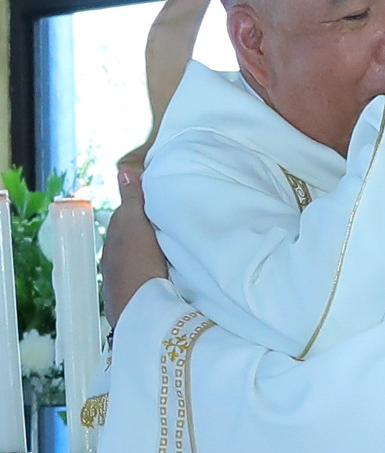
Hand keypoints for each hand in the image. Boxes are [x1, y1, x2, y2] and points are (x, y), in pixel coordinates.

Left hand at [101, 168, 168, 325]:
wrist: (140, 308)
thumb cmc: (137, 262)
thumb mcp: (136, 224)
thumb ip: (133, 199)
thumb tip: (124, 168)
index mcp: (116, 234)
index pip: (129, 209)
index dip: (145, 200)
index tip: (165, 193)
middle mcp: (116, 252)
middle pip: (135, 230)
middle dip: (149, 221)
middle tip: (175, 213)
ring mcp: (125, 272)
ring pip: (142, 248)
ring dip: (154, 243)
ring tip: (176, 237)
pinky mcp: (136, 288)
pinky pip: (148, 265)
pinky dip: (156, 259)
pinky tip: (170, 261)